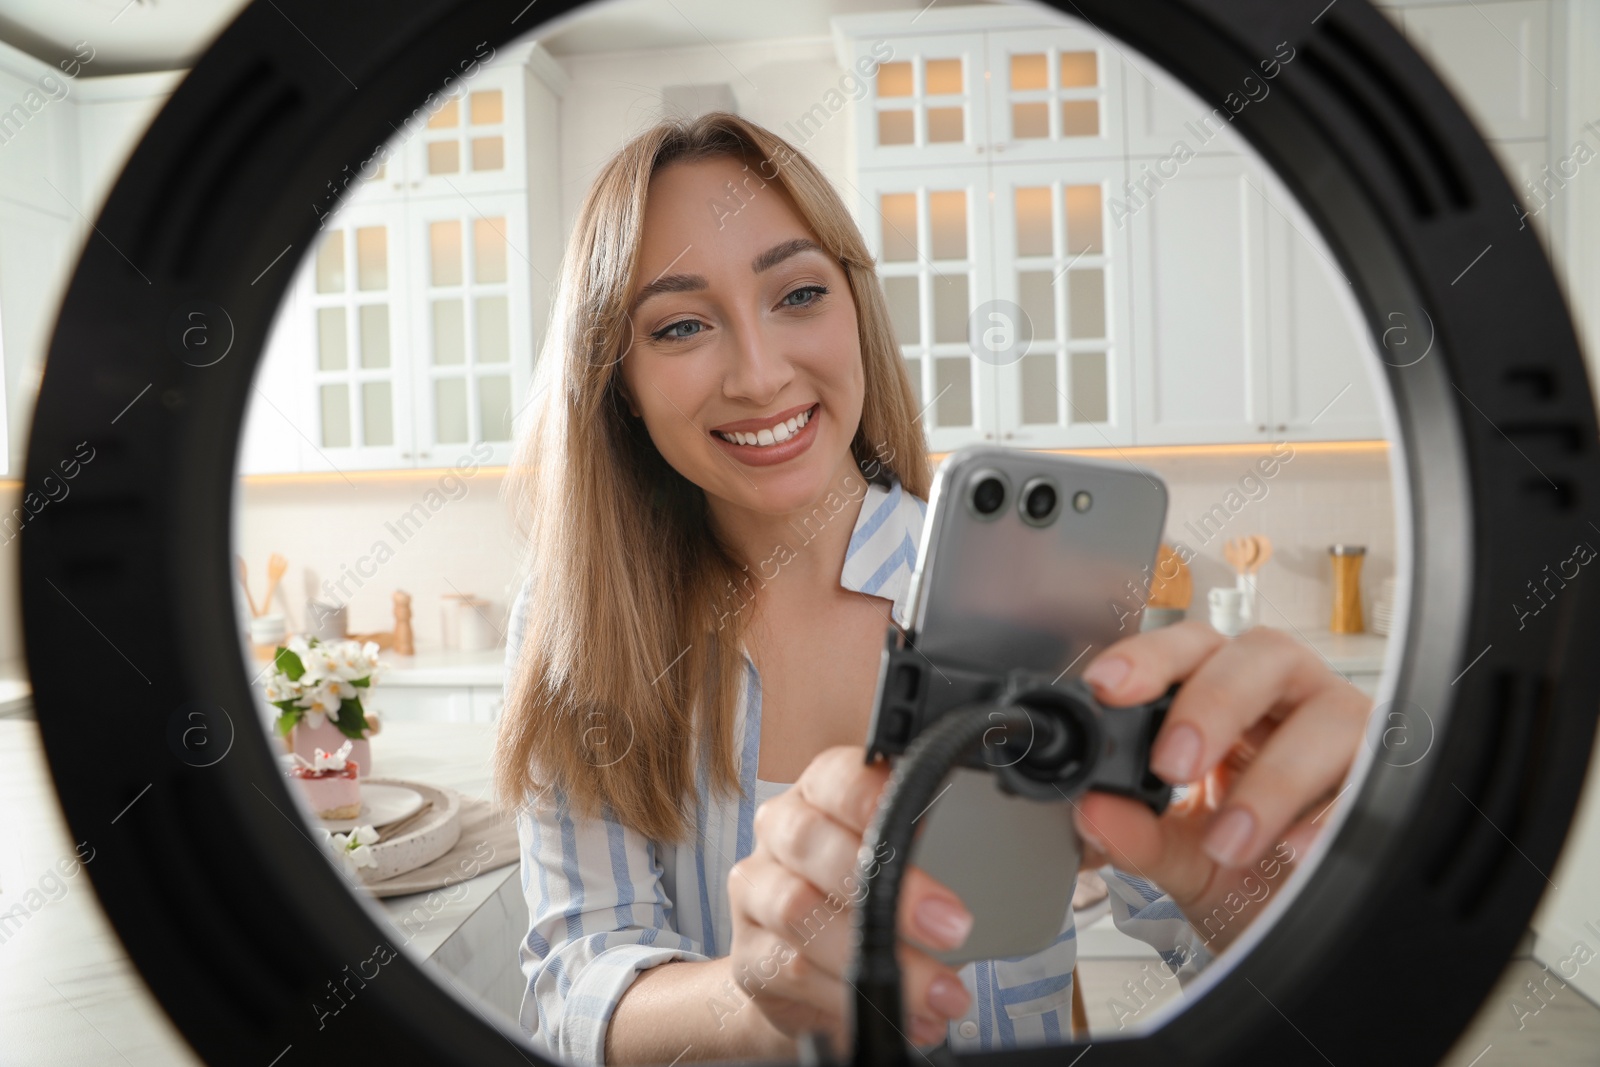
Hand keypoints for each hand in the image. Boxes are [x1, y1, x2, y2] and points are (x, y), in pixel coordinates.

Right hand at [727, 746, 975, 1055]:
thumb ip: (930, 840)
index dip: (874, 799)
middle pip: (812, 842)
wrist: (798, 969)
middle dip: (887, 888)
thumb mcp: (898, 859)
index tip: (926, 824)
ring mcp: (756, 892)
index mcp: (818, 794)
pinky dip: (852, 998)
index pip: (837, 779)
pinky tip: (904, 1015)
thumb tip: (1010, 835)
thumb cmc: (860, 899)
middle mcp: (779, 833)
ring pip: (799, 912)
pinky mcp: (747, 954)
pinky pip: (792, 971)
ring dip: (876, 956)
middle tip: (953, 926)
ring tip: (941, 990)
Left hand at [1072, 621, 1370, 953]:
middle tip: (1172, 765)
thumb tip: (1093, 813)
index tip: (1108, 688)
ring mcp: (1346, 733)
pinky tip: (1295, 852)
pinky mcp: (1391, 782)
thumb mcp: (1181, 860)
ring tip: (1229, 841)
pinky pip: (1377, 782)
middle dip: (1213, 702)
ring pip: (1327, 713)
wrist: (1300, 932)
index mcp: (1223, 698)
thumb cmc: (1243, 872)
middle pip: (1261, 653)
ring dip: (1271, 779)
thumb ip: (1136, 837)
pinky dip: (1332, 817)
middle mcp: (1288, 699)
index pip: (1189, 649)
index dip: (1150, 656)